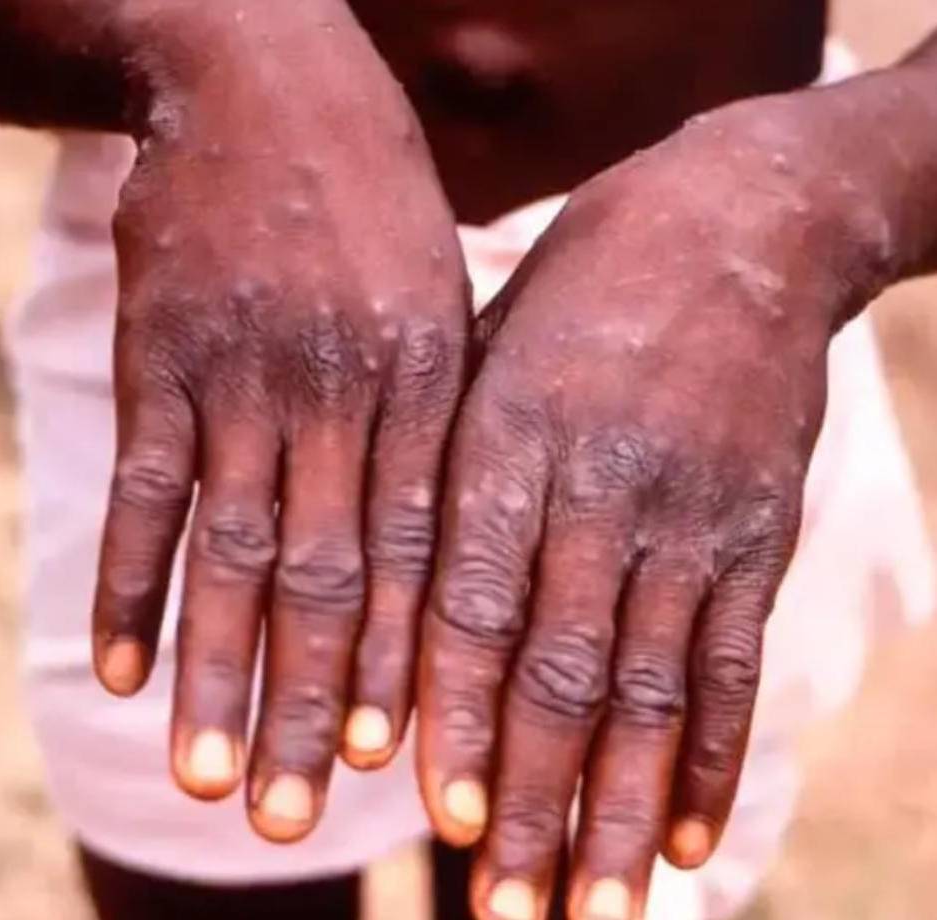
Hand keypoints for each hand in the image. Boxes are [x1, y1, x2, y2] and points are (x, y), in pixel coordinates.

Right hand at [90, 1, 468, 842]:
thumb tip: (456, 547)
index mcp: (427, 384)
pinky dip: (126, 583)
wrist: (265, 80)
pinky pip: (141, 489)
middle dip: (314, 705)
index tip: (400, 768)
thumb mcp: (446, 295)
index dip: (409, 665)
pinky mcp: (159, 358)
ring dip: (217, 673)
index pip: (421, 553)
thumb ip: (446, 416)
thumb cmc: (375, 204)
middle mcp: (338, 393)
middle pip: (328, 578)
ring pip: (231, 553)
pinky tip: (114, 669)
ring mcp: (242, 376)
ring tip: (209, 780)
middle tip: (301, 822)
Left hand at [417, 90, 896, 918]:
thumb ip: (446, 465)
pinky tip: (685, 838)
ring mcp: (688, 513)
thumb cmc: (581, 287)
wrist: (738, 222)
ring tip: (591, 911)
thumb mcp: (489, 344)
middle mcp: (598, 486)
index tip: (431, 812)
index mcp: (509, 436)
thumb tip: (391, 599)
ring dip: (616, 809)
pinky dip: (710, 756)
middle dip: (528, 798)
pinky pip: (734, 659)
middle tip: (501, 911)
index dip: (453, 711)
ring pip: (648, 688)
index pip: (470, 599)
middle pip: (558, 668)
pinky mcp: (758, 530)